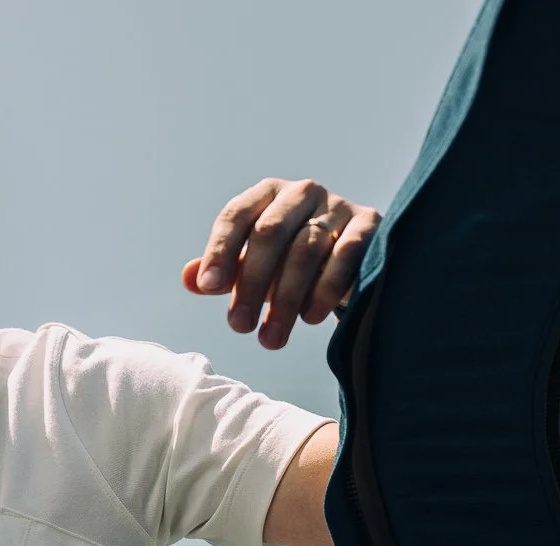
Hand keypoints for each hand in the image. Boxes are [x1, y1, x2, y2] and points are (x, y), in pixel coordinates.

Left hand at [182, 177, 380, 349]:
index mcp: (265, 195)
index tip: (209, 287)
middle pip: (269, 234)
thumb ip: (222, 272)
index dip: (220, 250)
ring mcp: (337, 205)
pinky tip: (311, 318)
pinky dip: (326, 289)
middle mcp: (300, 192)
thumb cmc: (287, 262)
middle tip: (239, 327)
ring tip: (271, 339)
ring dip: (285, 300)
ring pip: (306, 250)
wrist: (349, 261)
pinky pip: (346, 254)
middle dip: (251, 284)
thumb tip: (189, 279)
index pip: (235, 216)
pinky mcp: (369, 223)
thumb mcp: (252, 266)